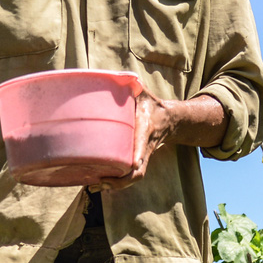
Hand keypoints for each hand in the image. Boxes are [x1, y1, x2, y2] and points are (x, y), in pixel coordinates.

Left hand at [90, 90, 227, 190]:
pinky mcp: (139, 160)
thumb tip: (119, 77)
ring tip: (95, 186)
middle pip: (138, 169)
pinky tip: (99, 184)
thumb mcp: (142, 92)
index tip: (134, 162)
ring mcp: (143, 155)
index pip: (143, 142)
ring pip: (134, 177)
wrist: (168, 119)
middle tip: (100, 180)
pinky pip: (130, 178)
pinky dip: (116, 184)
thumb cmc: (150, 104)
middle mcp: (145, 145)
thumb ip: (131, 85)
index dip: (139, 152)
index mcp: (145, 127)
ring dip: (116, 185)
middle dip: (121, 179)